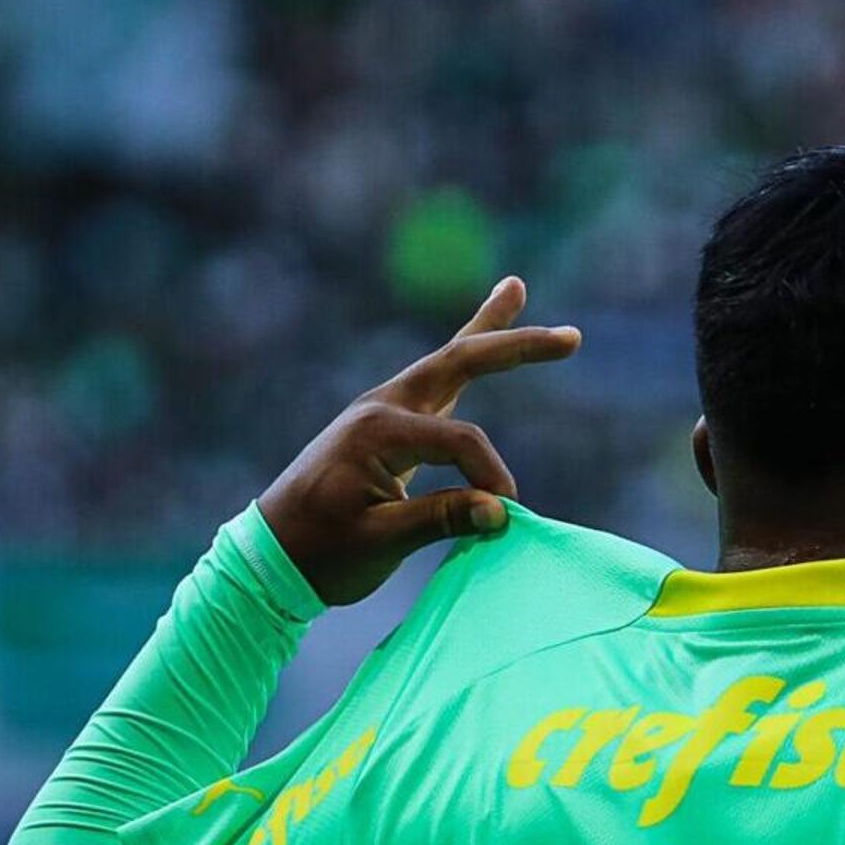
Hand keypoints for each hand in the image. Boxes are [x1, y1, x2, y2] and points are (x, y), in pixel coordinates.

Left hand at [259, 278, 580, 607]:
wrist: (272, 555)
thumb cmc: (321, 552)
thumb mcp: (378, 542)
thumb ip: (438, 520)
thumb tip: (502, 512)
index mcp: (379, 430)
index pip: (460, 441)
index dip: (491, 478)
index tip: (502, 519)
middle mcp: (382, 406)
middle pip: (459, 362)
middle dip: (515, 346)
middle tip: (572, 338)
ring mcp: (383, 410)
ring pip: (447, 361)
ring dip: (487, 331)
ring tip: (516, 288)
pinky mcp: (386, 425)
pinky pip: (436, 383)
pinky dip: (464, 358)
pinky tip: (482, 339)